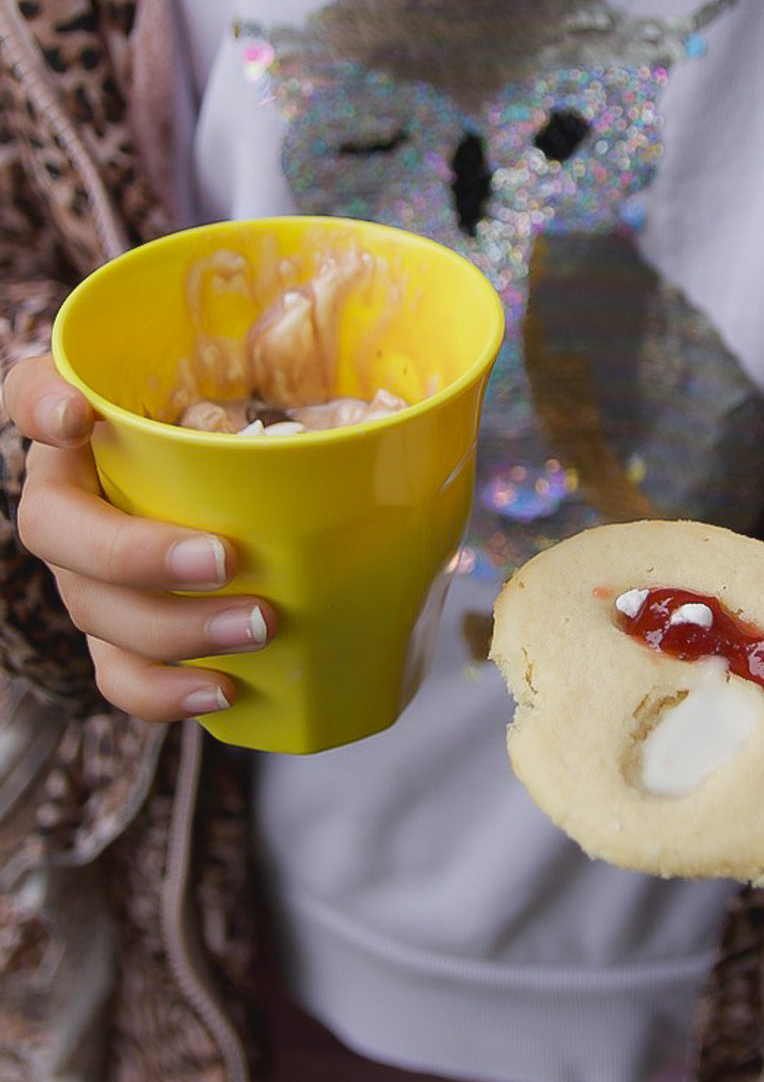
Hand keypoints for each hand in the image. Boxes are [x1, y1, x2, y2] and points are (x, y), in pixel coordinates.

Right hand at [3, 354, 274, 719]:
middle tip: (225, 559)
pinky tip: (223, 690)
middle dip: (134, 553)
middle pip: (53, 525)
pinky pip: (113, 671)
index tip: (75, 416)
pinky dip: (162, 691)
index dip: (38, 403)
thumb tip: (408, 423)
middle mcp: (71, 490)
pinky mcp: (114, 630)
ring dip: (170, 627)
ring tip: (256, 626)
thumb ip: (309, 390)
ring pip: (90, 605)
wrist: (261, 503)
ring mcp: (84, 568)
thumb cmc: (263, 436)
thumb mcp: (279, 399)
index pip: (28, 391)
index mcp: (93, 416)